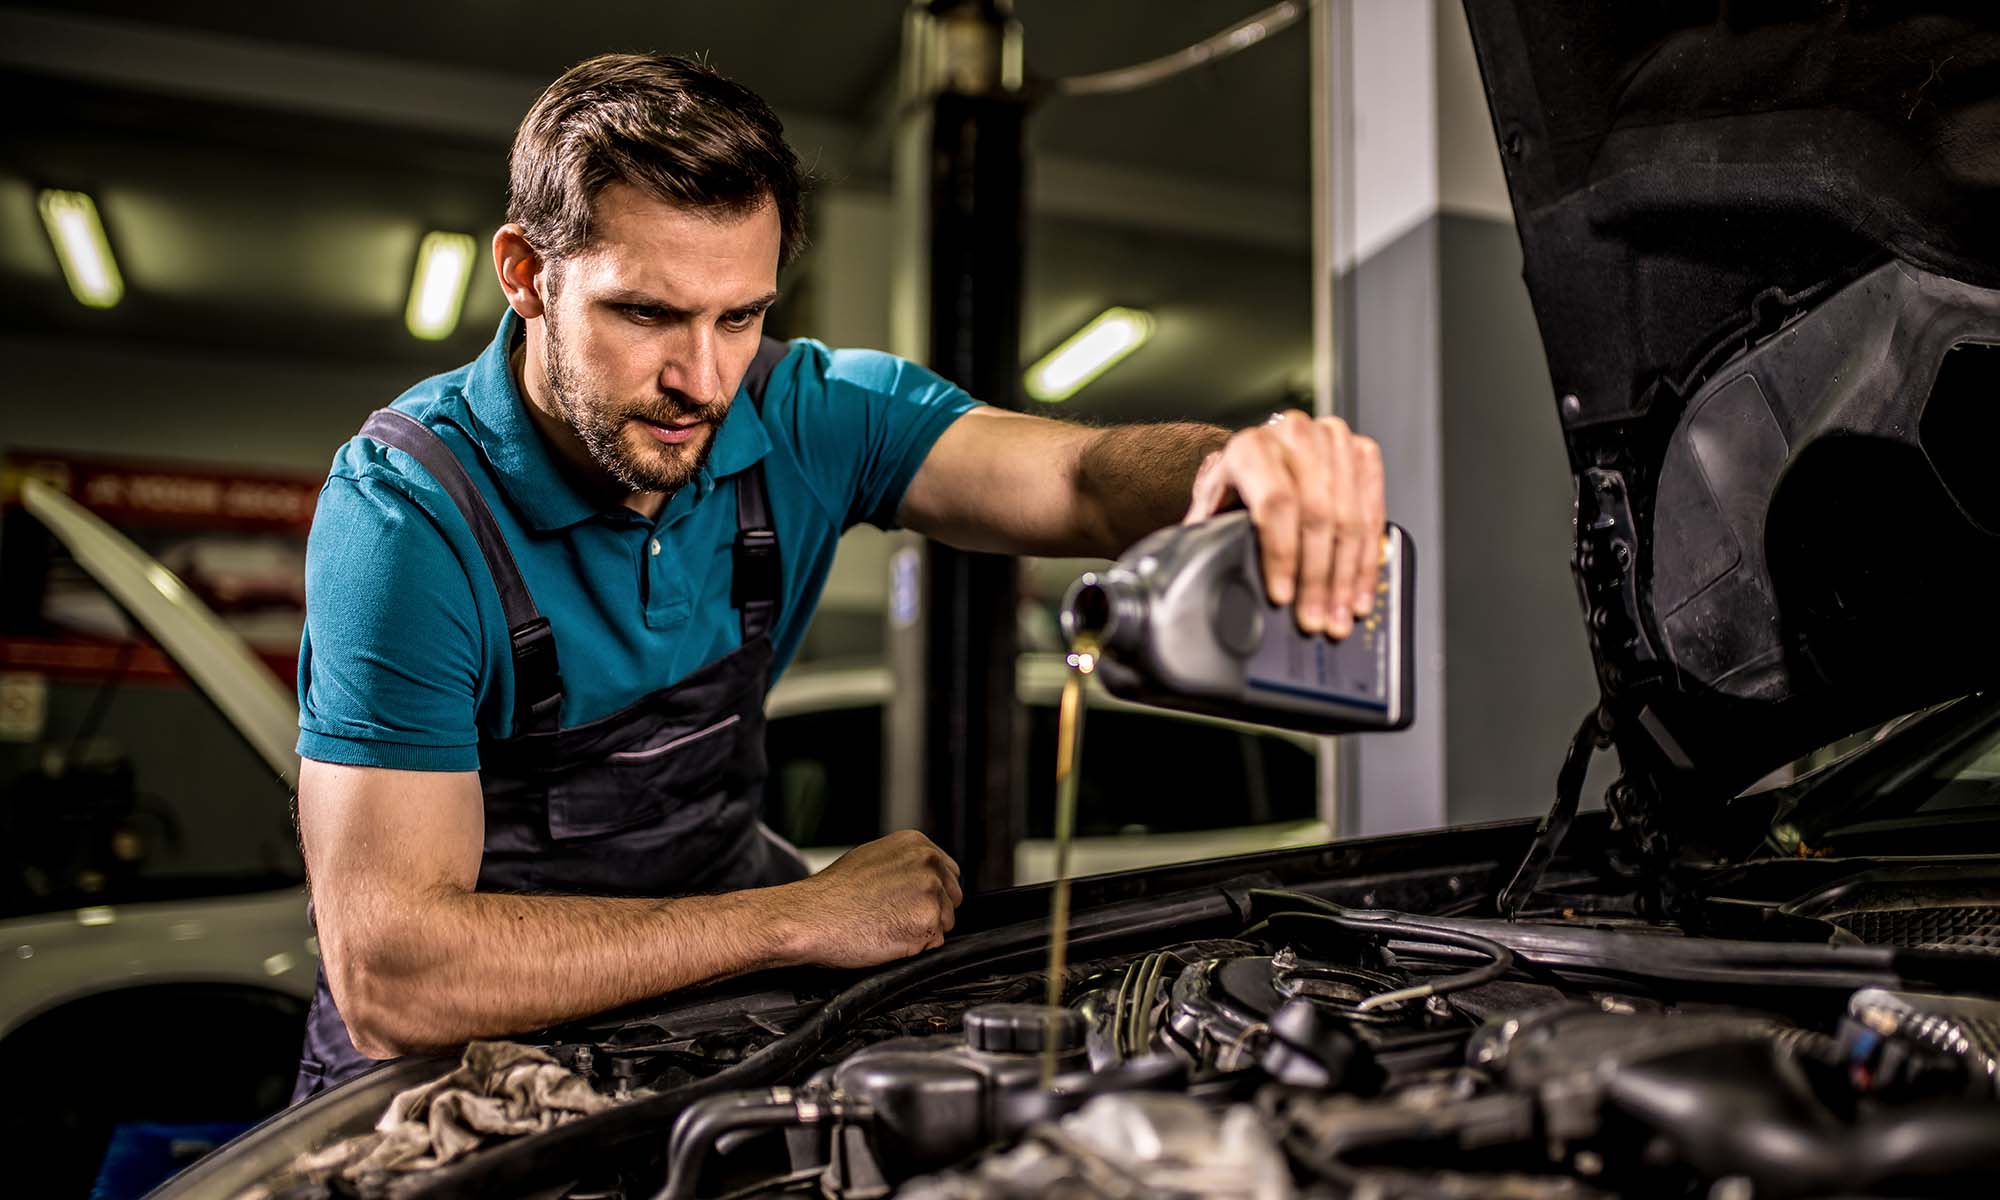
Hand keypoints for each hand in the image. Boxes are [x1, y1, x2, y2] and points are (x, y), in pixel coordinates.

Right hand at [783, 830, 963, 968]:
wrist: (810, 916)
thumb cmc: (832, 893)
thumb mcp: (872, 858)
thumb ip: (904, 864)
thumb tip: (922, 875)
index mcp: (917, 844)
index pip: (949, 873)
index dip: (931, 893)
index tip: (910, 902)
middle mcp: (929, 863)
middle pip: (951, 898)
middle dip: (930, 911)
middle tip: (894, 916)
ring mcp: (930, 892)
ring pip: (944, 923)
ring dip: (922, 931)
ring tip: (886, 926)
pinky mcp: (927, 922)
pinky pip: (933, 944)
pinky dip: (915, 949)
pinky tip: (888, 938)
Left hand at [1182, 410, 1385, 637]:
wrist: (1265, 448)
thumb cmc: (1239, 479)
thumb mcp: (1215, 499)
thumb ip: (1206, 530)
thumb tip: (1192, 571)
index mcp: (1252, 447)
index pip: (1276, 503)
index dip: (1282, 554)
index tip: (1282, 595)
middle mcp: (1296, 437)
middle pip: (1318, 516)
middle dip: (1317, 579)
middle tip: (1314, 618)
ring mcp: (1334, 442)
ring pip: (1350, 520)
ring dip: (1346, 578)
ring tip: (1339, 615)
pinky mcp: (1363, 453)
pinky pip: (1374, 514)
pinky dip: (1368, 561)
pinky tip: (1359, 591)